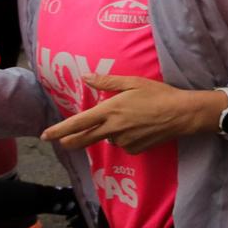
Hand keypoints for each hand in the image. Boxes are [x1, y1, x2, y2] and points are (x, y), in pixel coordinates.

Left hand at [42, 73, 220, 152]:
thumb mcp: (133, 83)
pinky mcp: (135, 149)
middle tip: (63, 142)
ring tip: (130, 119)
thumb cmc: (158, 94)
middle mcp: (113, 129)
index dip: (60, 130)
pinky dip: (126, 137)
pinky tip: (140, 127)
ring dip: (110, 132)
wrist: (182, 114)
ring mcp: (124, 141)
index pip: (78, 123)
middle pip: (84, 139)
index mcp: (110, 111)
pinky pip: (124, 143)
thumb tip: (85, 77)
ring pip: (109, 138)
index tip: (46, 135)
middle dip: (70, 141)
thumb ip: (107, 82)